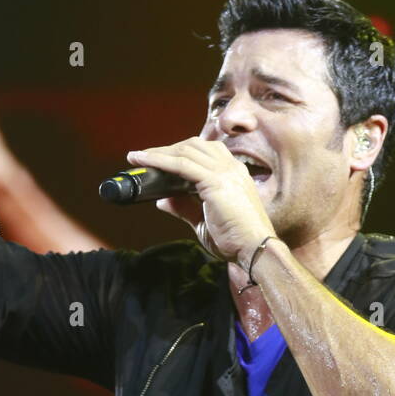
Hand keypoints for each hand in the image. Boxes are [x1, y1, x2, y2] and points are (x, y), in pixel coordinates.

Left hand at [126, 138, 272, 270]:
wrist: (256, 250)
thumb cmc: (236, 241)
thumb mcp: (203, 222)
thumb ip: (184, 207)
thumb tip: (162, 199)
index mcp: (233, 174)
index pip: (204, 151)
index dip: (180, 151)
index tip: (160, 158)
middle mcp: (230, 167)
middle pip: (193, 145)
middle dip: (167, 148)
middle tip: (144, 156)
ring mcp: (225, 172)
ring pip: (186, 151)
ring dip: (159, 152)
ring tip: (138, 156)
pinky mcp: (216, 181)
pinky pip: (182, 165)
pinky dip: (160, 161)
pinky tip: (144, 161)